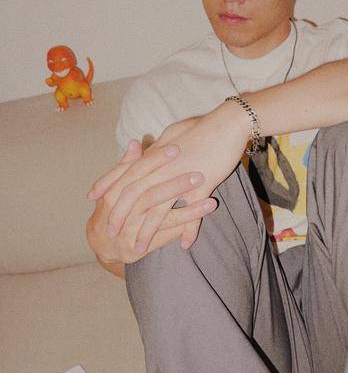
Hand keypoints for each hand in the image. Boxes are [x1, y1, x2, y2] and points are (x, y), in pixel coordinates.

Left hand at [86, 102, 249, 255]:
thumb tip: (147, 153)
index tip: (92, 197)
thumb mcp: (173, 134)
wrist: (229, 123)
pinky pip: (192, 212)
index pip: (124, 171)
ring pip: (158, 208)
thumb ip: (157, 149)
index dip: (106, 184)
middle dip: (120, 214)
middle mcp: (163, 167)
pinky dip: (188, 229)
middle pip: (134, 194)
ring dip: (147, 231)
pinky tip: (184, 245)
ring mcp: (181, 178)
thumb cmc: (202, 126)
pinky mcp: (203, 185)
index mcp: (155, 154)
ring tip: (138, 248)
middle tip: (110, 231)